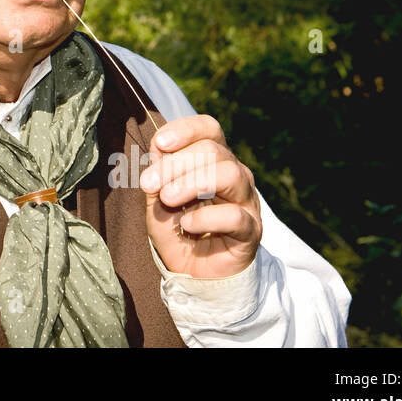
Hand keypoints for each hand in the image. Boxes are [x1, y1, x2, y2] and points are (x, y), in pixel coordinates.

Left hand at [139, 114, 261, 278]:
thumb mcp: (158, 196)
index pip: (210, 129)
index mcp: (214, 160)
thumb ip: (159, 170)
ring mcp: (246, 202)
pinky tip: (186, 225)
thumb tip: (158, 143)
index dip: (186, 130)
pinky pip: (235, 216)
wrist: (191, 271)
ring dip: (191, 184)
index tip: (161, 143)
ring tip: (168, 199)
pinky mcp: (251, 230)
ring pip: (229, 174)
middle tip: (150, 184)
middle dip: (176, 164)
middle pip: (214, 151)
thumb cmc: (176, 228)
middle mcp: (235, 175)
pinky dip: (206, 218)